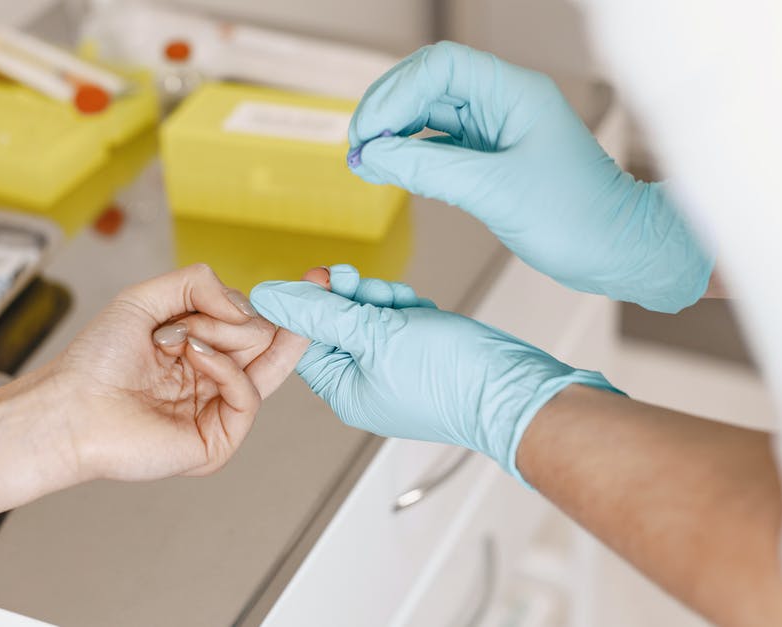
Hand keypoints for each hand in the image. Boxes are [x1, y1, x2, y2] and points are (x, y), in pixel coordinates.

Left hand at [48, 264, 326, 481]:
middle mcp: (215, 380)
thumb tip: (247, 305)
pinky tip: (195, 356)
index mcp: (203, 351)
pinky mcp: (219, 441)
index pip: (256, 323)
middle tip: (200, 318)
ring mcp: (219, 411)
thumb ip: (198, 282)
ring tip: (185, 337)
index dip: (281, 306)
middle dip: (241, 320)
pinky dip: (226, 369)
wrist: (70, 407)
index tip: (315, 280)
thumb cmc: (97, 361)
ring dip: (226, 338)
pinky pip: (249, 395)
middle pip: (267, 341)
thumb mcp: (146, 297)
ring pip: (264, 364)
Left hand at [250, 265, 619, 479]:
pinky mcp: (421, 357)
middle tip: (364, 287)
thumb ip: (320, 313)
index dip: (312, 303)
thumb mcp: (375, 335)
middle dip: (351, 298)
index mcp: (345, 391)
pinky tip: (421, 310)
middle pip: (336, 325)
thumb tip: (269, 297)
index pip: (304, 339)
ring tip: (402, 302)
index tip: (324, 276)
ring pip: (369, 318)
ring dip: (381, 300)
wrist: (512, 388)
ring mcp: (395, 371)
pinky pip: (399, 323)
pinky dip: (406, 309)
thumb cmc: (449, 375)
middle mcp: (366, 385)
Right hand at [348, 41, 712, 312]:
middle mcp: (503, 102)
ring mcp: (497, 129)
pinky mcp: (492, 159)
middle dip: (386, 112)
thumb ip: (429, 170)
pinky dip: (410, 157)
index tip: (369, 133)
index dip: (396, 93)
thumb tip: (371, 158)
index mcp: (514, 92)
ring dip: (393, 135)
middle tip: (356, 149)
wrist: (617, 251)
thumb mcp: (495, 192)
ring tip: (363, 164)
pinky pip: (440, 146)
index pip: (440, 67)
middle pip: (427, 85)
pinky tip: (387, 172)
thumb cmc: (578, 218)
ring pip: (429, 116)